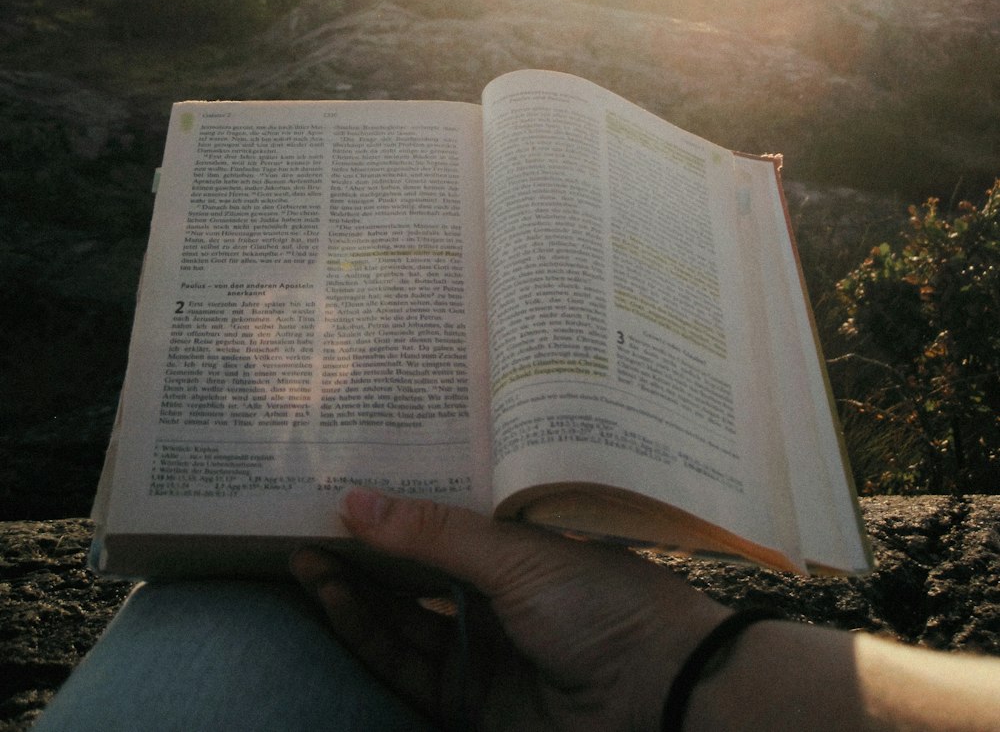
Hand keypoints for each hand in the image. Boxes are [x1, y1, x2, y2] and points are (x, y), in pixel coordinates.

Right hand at [290, 489, 728, 730]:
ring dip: (351, 588)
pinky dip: (362, 631)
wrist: (653, 697)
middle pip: (415, 569)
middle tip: (308, 514)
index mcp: (521, 545)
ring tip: (303, 553)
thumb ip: (432, 535)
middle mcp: (497, 591)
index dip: (401, 500)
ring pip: (398, 615)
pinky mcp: (464, 699)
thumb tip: (353, 499)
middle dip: (364, 545)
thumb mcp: (514, 555)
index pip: (448, 517)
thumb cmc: (600, 604)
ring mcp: (479, 645)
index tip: (350, 473)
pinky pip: (400, 662)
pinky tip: (331, 597)